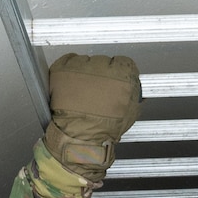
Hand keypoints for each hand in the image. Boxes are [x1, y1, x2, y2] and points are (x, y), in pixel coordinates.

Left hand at [44, 53, 140, 180]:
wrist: (78, 137)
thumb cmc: (103, 129)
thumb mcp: (131, 112)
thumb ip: (134, 93)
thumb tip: (133, 85)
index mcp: (123, 74)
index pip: (123, 61)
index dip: (118, 72)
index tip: (113, 79)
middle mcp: (102, 66)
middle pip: (103, 61)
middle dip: (101, 73)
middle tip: (97, 89)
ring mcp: (81, 67)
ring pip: (86, 61)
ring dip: (85, 71)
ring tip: (83, 90)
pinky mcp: (63, 69)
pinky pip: (68, 60)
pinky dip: (69, 69)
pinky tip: (72, 83)